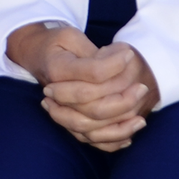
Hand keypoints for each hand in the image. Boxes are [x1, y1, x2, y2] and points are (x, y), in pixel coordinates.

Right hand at [7, 21, 157, 150]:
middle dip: (123, 101)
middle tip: (143, 88)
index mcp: (58, 69)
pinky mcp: (68, 122)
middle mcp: (56, 95)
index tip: (129, 55)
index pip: (92, 73)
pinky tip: (128, 138)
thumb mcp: (70, 35)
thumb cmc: (56, 43)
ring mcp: (62, 112)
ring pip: (91, 129)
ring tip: (141, 120)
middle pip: (93, 107)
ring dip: (119, 127)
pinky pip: (88, 140)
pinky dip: (108, 143)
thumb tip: (117, 62)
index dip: (114, 65)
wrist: (35, 55)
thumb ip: (91, 50)